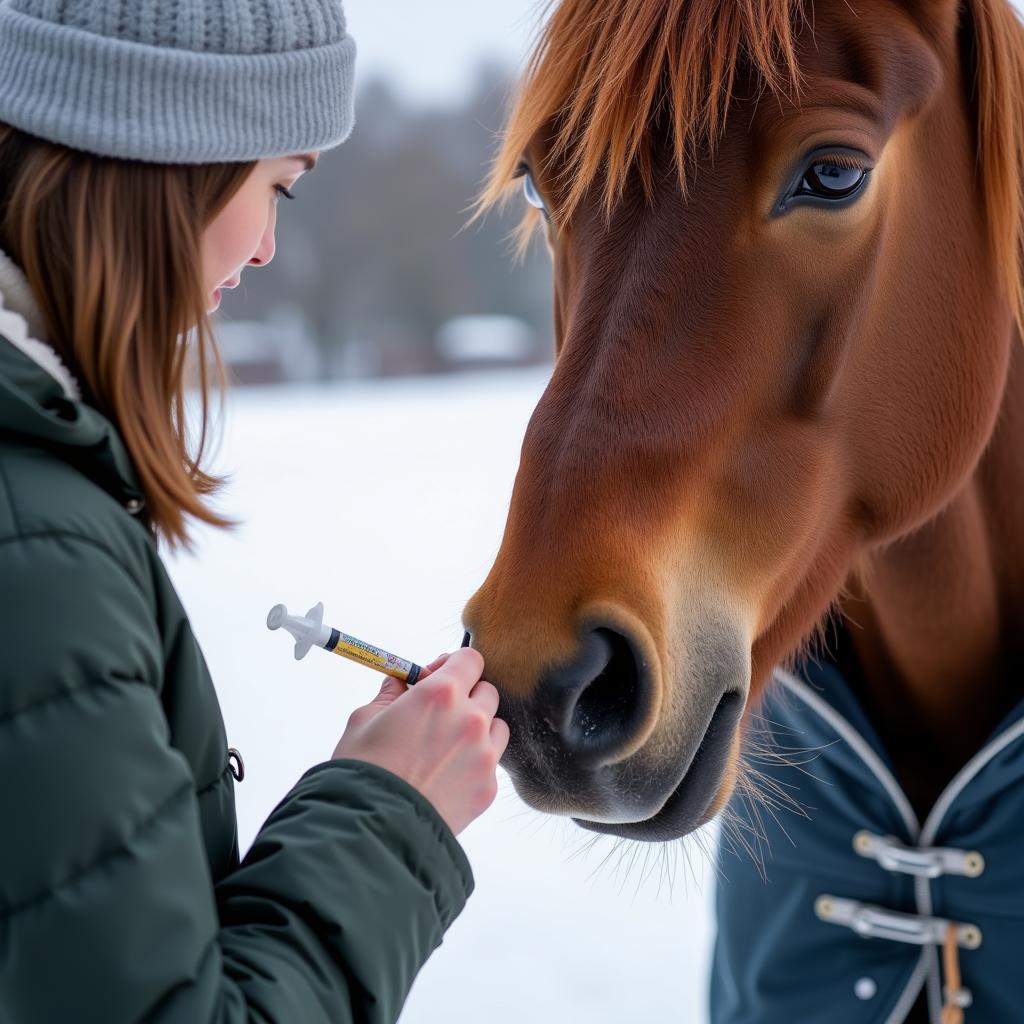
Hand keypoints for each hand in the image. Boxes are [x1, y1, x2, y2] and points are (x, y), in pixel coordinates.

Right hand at [332, 648, 509, 835]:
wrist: (375, 829)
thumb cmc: (364, 770)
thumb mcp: (365, 720)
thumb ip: (390, 694)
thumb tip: (400, 683)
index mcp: (441, 693)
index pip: (471, 659)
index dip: (454, 665)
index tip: (438, 676)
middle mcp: (471, 719)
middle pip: (487, 691)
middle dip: (466, 696)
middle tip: (439, 714)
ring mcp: (485, 754)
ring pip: (497, 726)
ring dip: (478, 729)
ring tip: (447, 746)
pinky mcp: (489, 787)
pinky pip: (491, 764)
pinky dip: (475, 763)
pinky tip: (447, 776)